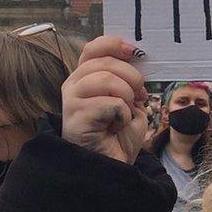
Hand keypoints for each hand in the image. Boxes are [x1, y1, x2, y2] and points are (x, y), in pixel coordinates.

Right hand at [61, 36, 147, 163]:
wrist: (111, 167)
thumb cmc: (118, 136)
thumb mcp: (129, 102)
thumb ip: (129, 81)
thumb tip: (138, 63)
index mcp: (85, 78)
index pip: (93, 48)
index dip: (113, 44)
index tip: (133, 51)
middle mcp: (73, 85)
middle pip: (104, 62)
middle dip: (132, 76)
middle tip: (140, 94)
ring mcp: (71, 100)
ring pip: (105, 79)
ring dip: (126, 96)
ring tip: (125, 113)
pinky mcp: (75, 117)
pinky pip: (110, 103)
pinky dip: (122, 115)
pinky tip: (115, 127)